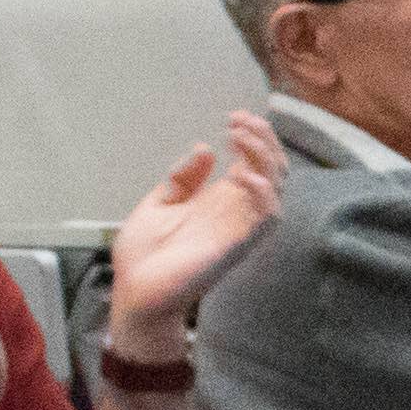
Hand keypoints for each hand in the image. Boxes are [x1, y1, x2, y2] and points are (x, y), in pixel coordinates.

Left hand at [101, 110, 282, 353]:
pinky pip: (267, 219)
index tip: (233, 117)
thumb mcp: (158, 204)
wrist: (133, 292)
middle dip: (264, 140)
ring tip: (241, 137)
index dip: (252, 137)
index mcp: (218, 200)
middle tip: (241, 120)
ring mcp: (239, 227)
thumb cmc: (143, 256)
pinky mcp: (237, 245)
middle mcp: (235, 211)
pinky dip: (264, 195)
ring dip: (265, 158)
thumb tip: (203, 149)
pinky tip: (246, 175)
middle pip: (272, 169)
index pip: (253, 163)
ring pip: (277, 188)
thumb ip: (183, 179)